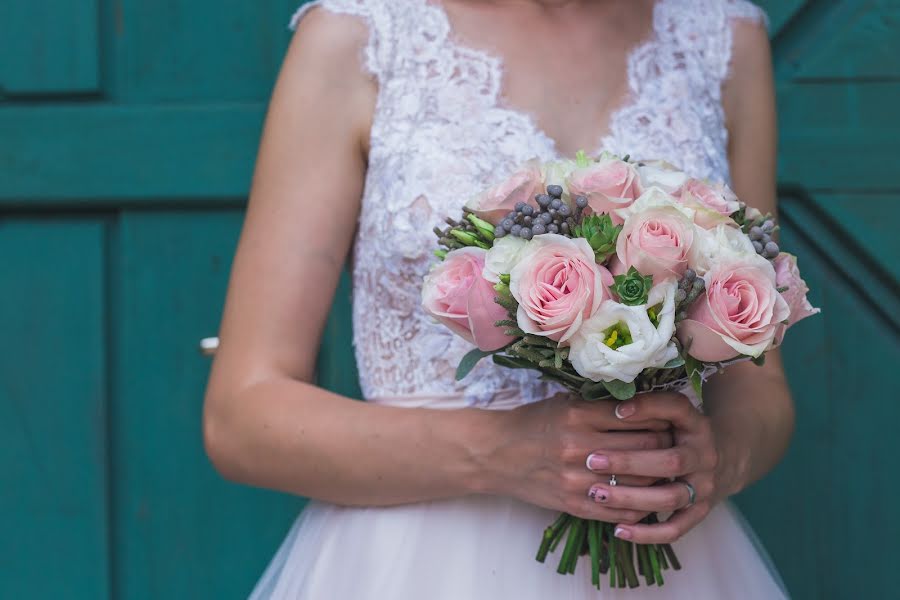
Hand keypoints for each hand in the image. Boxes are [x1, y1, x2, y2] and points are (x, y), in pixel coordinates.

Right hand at [481, 393, 673, 523]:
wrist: (494, 455)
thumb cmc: (531, 423)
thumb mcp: (563, 403)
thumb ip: (600, 406)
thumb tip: (645, 407)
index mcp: (578, 415)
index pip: (638, 417)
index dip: (661, 419)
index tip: (670, 420)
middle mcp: (579, 446)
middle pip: (644, 449)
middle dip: (666, 447)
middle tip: (676, 445)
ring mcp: (577, 479)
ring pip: (638, 481)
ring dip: (658, 478)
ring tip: (666, 471)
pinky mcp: (574, 504)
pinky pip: (620, 510)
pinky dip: (640, 505)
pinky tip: (647, 497)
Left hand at [582, 391, 725, 543]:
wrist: (723, 459)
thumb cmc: (680, 431)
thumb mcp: (669, 412)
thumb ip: (644, 406)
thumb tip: (605, 400)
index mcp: (696, 423)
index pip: (676, 409)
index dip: (648, 408)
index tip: (617, 411)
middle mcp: (704, 455)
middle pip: (670, 461)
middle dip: (629, 461)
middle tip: (591, 460)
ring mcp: (704, 486)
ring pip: (669, 497)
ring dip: (632, 497)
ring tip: (596, 493)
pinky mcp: (700, 512)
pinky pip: (675, 528)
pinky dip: (647, 533)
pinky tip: (618, 530)